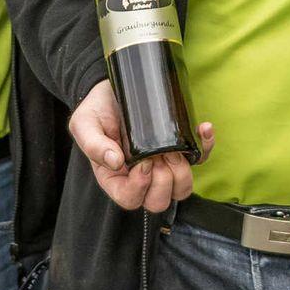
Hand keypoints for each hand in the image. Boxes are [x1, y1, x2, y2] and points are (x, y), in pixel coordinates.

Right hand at [70, 79, 212, 213]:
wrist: (112, 89)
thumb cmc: (96, 109)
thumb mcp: (85, 123)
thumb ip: (93, 144)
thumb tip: (115, 162)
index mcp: (115, 177)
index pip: (130, 199)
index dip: (140, 187)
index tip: (143, 162)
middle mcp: (140, 177)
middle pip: (158, 201)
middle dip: (164, 182)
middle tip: (159, 155)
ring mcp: (162, 165)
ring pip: (181, 189)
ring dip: (183, 172)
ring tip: (173, 148)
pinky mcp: (178, 149)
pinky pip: (199, 158)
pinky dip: (205, 146)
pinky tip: (202, 129)